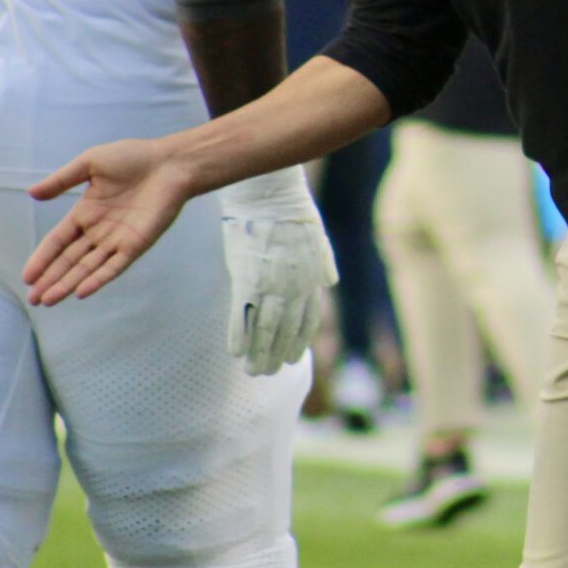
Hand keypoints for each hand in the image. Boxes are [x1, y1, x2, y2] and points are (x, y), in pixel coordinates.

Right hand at [25, 138, 193, 304]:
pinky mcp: (136, 245)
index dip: (42, 259)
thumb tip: (32, 193)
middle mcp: (98, 231)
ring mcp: (117, 240)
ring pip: (87, 268)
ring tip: (49, 300)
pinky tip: (81, 292)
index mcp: (85, 213)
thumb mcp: (90, 163)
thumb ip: (62, 180)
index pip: (57, 241)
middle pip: (69, 260)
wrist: (170, 162)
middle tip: (33, 299)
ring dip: (68, 284)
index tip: (27, 277)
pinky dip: (98, 279)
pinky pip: (114, 266)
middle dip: (50, 279)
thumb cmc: (133, 158)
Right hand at [218, 167, 337, 375]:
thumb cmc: (292, 212)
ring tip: (252, 371)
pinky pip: (243, 315)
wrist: (269, 194)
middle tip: (266, 373)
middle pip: (286, 331)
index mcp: (311, 279)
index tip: (290, 359)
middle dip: (276, 355)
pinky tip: (235, 352)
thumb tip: (331, 280)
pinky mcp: (247, 279)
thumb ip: (324, 262)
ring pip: (266, 329)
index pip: (307, 320)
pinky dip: (240, 336)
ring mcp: (271, 285)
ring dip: (259, 354)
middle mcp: (294, 287)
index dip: (298, 342)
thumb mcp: (317, 237)